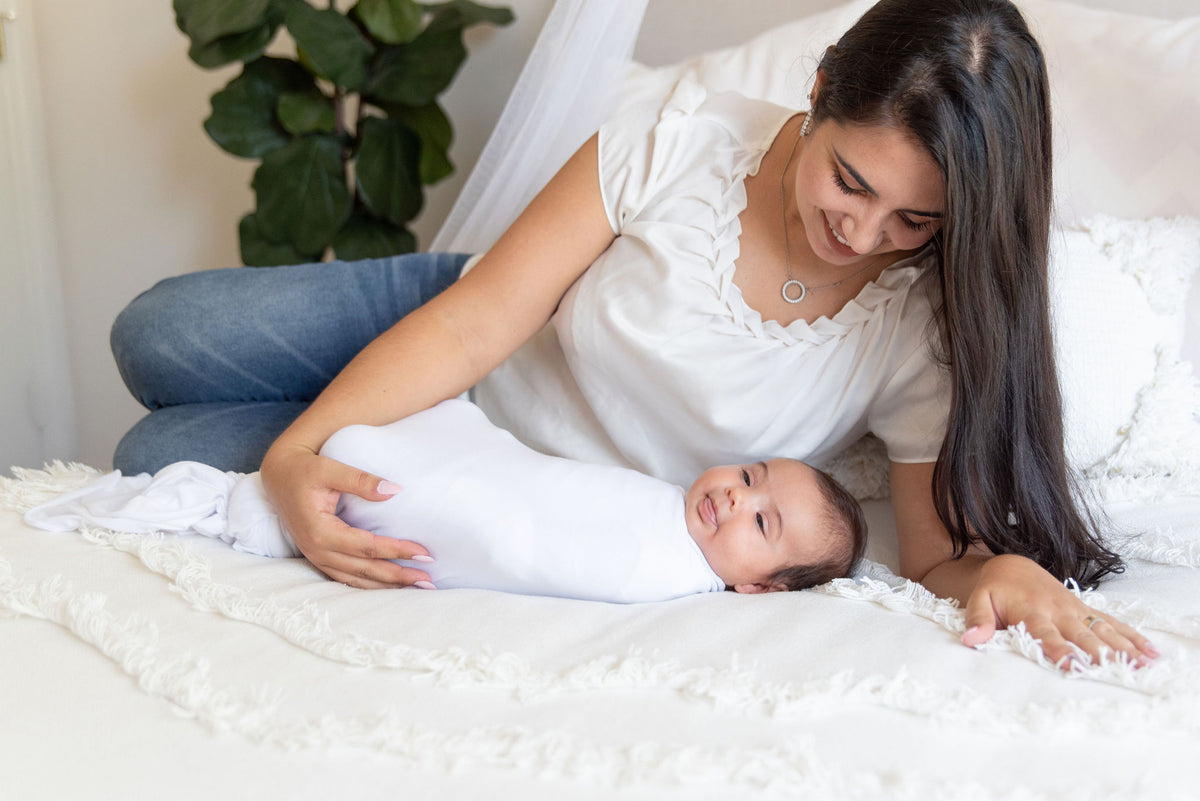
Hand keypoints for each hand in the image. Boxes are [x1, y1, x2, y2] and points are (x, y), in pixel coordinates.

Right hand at [259, 441, 433, 588]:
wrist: (279, 476)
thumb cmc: (305, 470)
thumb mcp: (330, 468)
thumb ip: (361, 480)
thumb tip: (395, 491)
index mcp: (321, 531)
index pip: (367, 547)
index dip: (397, 551)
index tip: (425, 553)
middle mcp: (318, 550)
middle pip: (365, 570)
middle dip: (398, 576)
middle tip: (429, 581)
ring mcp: (316, 557)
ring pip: (356, 580)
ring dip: (387, 586)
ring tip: (415, 588)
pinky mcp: (318, 557)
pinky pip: (346, 578)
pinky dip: (369, 585)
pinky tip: (389, 586)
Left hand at [961, 554, 1159, 667]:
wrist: (1011, 566)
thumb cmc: (993, 589)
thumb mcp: (978, 601)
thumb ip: (978, 620)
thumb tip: (970, 640)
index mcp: (1032, 611)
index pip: (1046, 634)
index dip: (1060, 650)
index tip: (1073, 666)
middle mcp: (1058, 610)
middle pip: (1081, 634)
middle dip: (1098, 653)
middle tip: (1115, 670)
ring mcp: (1075, 609)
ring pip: (1103, 629)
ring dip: (1124, 647)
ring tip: (1145, 665)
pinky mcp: (1085, 610)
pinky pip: (1112, 623)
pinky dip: (1132, 637)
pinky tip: (1152, 653)